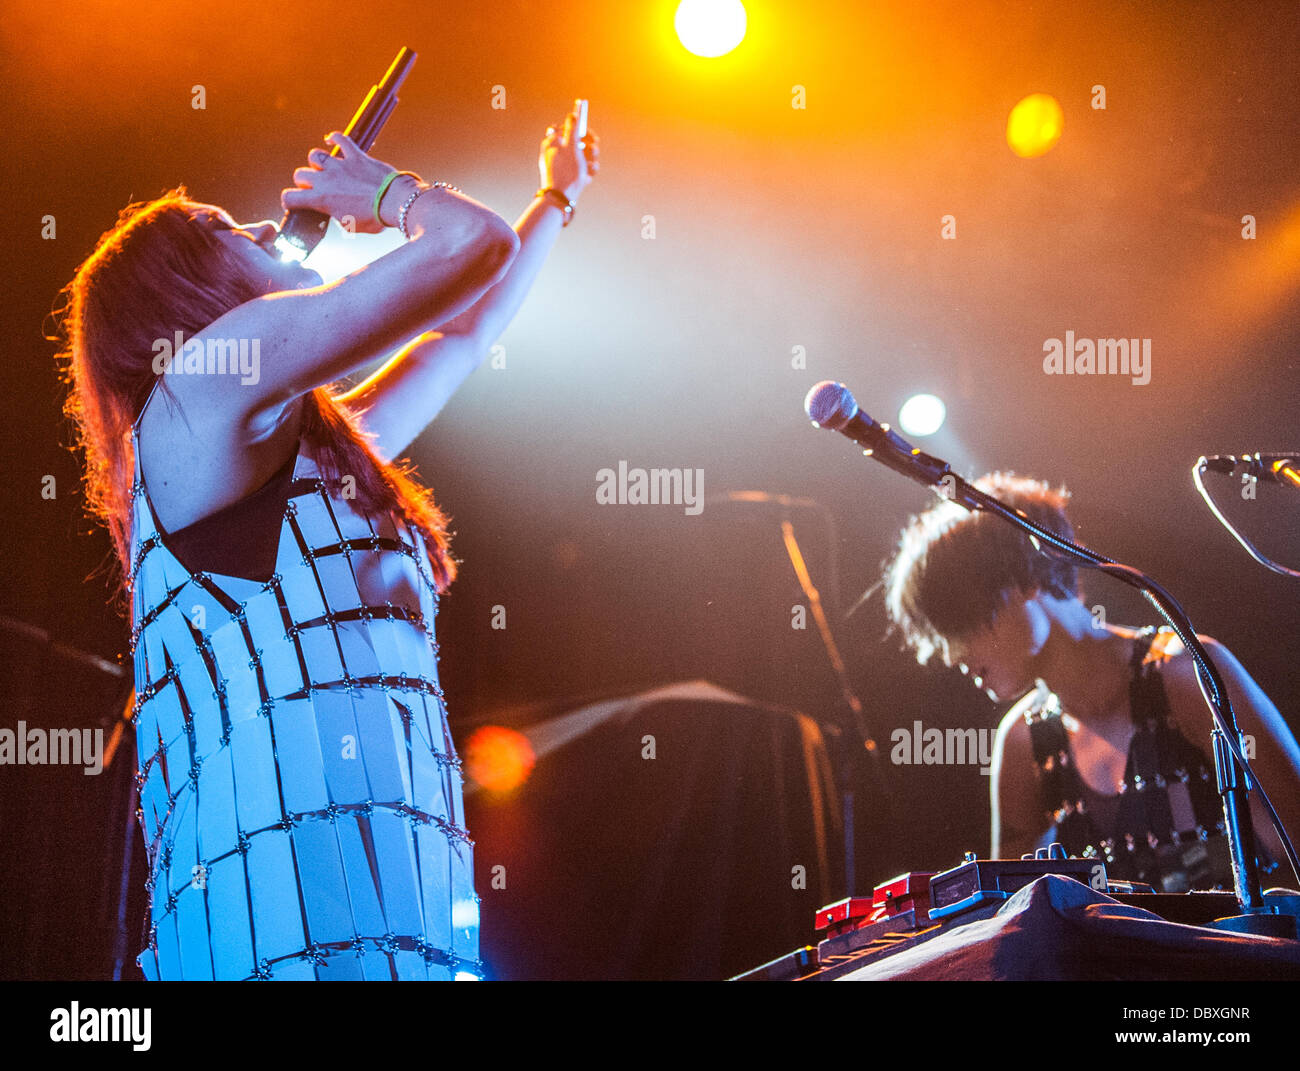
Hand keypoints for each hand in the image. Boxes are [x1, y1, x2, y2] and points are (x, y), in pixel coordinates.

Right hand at [280, 131, 397, 233]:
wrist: (394, 203)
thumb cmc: (374, 218)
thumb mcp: (349, 225)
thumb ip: (335, 215)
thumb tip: (333, 211)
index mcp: (321, 200)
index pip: (291, 197)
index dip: (289, 200)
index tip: (294, 201)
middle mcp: (326, 180)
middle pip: (301, 174)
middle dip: (305, 181)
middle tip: (315, 186)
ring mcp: (340, 166)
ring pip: (315, 155)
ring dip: (317, 162)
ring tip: (325, 168)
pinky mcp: (355, 156)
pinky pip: (341, 139)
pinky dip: (335, 138)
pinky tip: (331, 140)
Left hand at [539, 105, 598, 203]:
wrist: (560, 199)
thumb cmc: (565, 172)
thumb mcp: (570, 147)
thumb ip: (572, 130)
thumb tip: (572, 115)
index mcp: (552, 142)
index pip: (566, 127)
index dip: (578, 128)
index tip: (587, 131)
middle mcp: (557, 152)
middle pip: (577, 141)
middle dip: (588, 145)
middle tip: (593, 148)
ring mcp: (564, 165)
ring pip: (582, 155)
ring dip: (591, 159)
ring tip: (591, 165)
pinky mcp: (570, 176)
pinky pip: (582, 168)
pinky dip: (588, 170)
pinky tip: (588, 175)